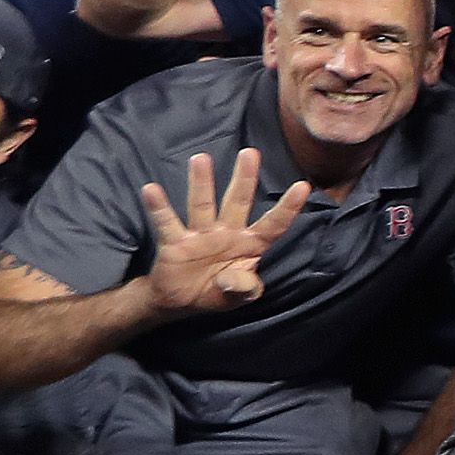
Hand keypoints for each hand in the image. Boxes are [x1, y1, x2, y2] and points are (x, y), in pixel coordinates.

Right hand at [138, 150, 311, 316]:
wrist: (181, 302)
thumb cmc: (218, 292)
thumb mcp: (238, 297)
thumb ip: (244, 289)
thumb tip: (233, 281)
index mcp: (250, 244)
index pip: (274, 224)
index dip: (288, 208)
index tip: (303, 186)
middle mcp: (227, 233)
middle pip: (238, 202)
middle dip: (244, 178)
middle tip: (250, 152)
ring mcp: (200, 235)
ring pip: (202, 205)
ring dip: (202, 183)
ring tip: (201, 158)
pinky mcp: (175, 242)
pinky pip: (167, 222)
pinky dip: (159, 207)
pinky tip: (151, 190)